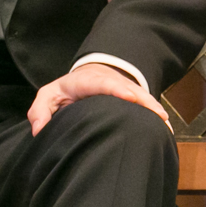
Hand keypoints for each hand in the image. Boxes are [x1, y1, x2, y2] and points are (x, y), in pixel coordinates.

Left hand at [27, 62, 171, 136]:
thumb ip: (40, 111)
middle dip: (144, 100)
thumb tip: (39, 130)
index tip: (129, 97)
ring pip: (141, 95)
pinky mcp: (132, 94)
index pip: (103, 84)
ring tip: (165, 124)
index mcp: (86, 82)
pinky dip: (156, 113)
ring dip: (153, 108)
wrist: (86, 76)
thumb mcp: (48, 96)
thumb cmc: (65, 91)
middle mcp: (109, 81)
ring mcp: (123, 87)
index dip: (117, 89)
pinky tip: (166, 127)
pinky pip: (145, 103)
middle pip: (129, 88)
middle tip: (158, 115)